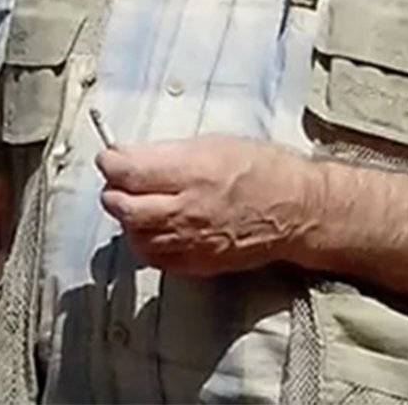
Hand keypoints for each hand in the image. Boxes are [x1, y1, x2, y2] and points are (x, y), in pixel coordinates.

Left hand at [96, 136, 321, 275]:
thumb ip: (171, 153)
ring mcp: (190, 241)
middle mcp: (187, 208)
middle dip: (114, 192)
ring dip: (128, 219)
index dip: (110, 162)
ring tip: (139, 206)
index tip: (109, 158)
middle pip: (123, 206)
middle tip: (118, 183)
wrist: (297, 210)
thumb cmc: (264, 169)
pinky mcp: (197, 263)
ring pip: (135, 235)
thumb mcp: (216, 143)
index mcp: (192, 171)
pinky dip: (146, 242)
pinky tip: (154, 230)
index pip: (128, 171)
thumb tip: (134, 157)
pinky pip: (154, 257)